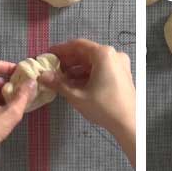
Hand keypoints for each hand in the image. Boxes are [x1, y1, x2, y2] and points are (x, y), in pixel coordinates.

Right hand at [40, 39, 135, 165]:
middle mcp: (113, 55)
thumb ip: (58, 84)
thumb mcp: (77, 96)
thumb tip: (42, 76)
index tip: (48, 55)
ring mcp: (120, 65)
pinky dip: (88, 76)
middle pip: (86, 54)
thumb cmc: (104, 108)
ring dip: (77, 70)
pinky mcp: (122, 76)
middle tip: (53, 70)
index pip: (77, 46)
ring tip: (62, 80)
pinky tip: (76, 85)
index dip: (60, 50)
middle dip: (68, 62)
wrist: (129, 124)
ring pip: (93, 63)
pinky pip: (101, 70)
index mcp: (103, 54)